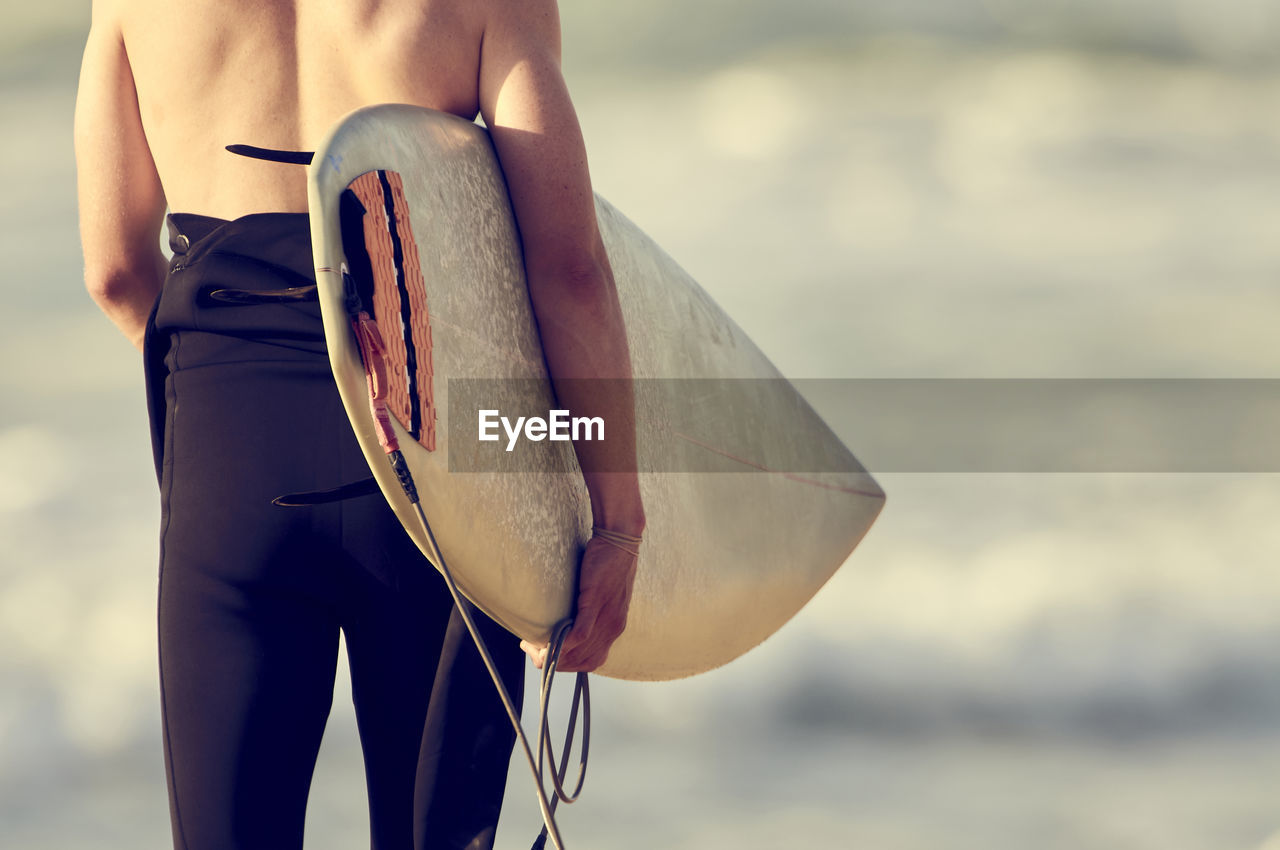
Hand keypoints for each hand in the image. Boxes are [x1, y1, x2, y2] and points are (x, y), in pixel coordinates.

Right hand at [521, 535, 637, 672]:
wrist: (620, 541)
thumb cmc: (609, 565)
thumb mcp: (605, 598)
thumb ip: (591, 614)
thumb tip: (568, 623)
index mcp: (614, 628)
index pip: (590, 662)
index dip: (566, 664)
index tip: (548, 657)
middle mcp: (612, 628)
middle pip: (582, 662)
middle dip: (556, 663)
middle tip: (534, 651)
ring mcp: (606, 617)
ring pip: (580, 652)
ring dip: (555, 655)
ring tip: (534, 646)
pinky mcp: (596, 601)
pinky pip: (582, 631)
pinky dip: (567, 642)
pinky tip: (552, 643)